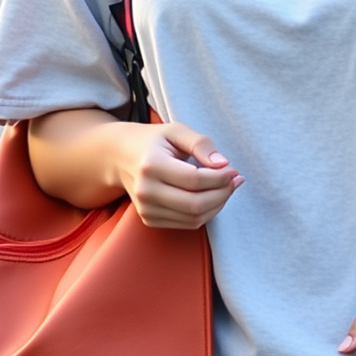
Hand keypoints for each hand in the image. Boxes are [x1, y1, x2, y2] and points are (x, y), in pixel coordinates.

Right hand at [117, 120, 243, 229]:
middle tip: (235, 181)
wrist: (121, 156)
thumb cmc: (153, 141)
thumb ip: (201, 144)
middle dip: (222, 194)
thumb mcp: (176, 131)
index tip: (233, 170)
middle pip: (195, 204)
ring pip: (194, 218)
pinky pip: (187, 224)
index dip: (220, 178)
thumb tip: (223, 164)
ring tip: (226, 187)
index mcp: (151, 165)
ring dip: (217, 205)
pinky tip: (211, 197)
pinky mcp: (150, 220)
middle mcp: (146, 191)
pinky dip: (205, 213)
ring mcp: (146, 209)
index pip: (194, 180)